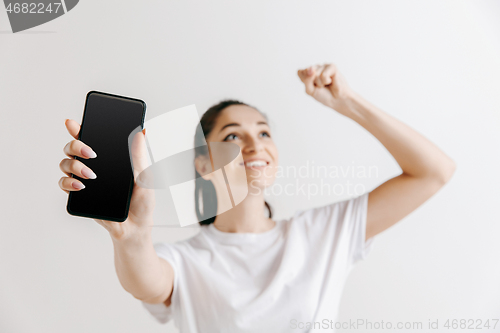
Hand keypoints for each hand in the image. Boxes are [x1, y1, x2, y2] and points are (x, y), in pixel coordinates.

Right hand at [59, 119, 154, 241]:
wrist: (136, 227)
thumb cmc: (143, 201)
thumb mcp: (145, 177)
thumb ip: (140, 156)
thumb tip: (141, 132)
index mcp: (110, 157)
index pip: (92, 137)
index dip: (79, 128)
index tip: (74, 123)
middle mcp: (95, 165)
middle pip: (73, 148)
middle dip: (76, 146)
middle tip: (91, 153)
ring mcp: (85, 180)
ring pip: (66, 164)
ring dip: (74, 165)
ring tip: (91, 175)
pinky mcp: (81, 196)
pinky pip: (64, 184)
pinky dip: (68, 182)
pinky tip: (80, 186)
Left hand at [297, 63, 354, 115]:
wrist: (336, 100)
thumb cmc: (324, 95)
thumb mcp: (310, 90)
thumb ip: (306, 79)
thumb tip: (311, 68)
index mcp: (309, 72)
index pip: (300, 72)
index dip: (306, 81)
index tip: (313, 86)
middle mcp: (316, 67)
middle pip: (307, 73)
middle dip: (313, 83)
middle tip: (321, 86)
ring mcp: (324, 66)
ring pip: (315, 74)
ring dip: (320, 83)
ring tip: (327, 84)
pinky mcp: (332, 66)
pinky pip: (323, 75)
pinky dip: (326, 81)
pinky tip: (331, 81)